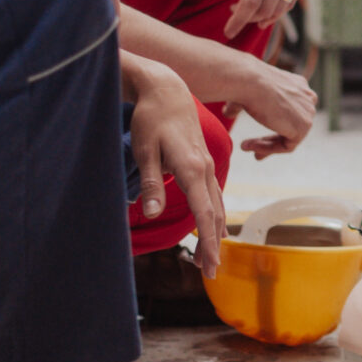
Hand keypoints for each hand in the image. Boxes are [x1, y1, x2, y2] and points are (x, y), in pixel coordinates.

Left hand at [125, 56, 225, 277]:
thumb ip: (151, 182)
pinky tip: (213, 224)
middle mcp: (204, 168)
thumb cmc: (150, 118)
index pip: (204, 213)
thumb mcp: (144, 149)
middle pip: (215, 214)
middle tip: (210, 273)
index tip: (210, 265)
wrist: (167, 88)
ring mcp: (207, 164)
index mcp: (191, 168)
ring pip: (217, 204)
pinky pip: (214, 194)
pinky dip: (215, 214)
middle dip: (213, 244)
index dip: (208, 242)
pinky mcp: (203, 161)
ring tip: (211, 256)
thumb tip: (152, 213)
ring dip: (215, 231)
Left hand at [199, 0, 308, 38]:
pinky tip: (267, 9)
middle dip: (247, 19)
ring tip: (249, 15)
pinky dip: (278, 9)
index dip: (237, 20)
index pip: (249, 1)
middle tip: (234, 16)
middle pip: (264, 8)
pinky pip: (291, 0)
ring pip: (280, 7)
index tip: (228, 31)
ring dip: (263, 17)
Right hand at [219, 59, 318, 157]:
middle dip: (271, 140)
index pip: (291, 111)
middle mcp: (307, 97)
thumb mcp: (245, 92)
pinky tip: (251, 147)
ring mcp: (308, 112)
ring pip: (288, 138)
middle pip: (291, 125)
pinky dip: (268, 149)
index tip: (258, 134)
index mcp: (298, 85)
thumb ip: (242, 105)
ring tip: (244, 147)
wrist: (250, 80)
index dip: (273, 124)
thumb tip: (228, 113)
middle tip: (253, 150)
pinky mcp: (304, 126)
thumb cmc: (245, 82)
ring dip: (265, 146)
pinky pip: (286, 146)